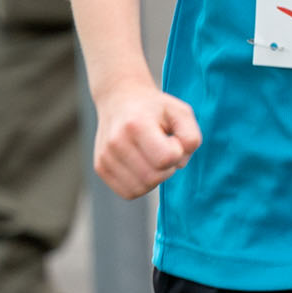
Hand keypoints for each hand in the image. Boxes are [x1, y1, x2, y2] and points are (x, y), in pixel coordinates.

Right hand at [93, 80, 201, 198]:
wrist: (120, 100)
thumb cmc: (156, 109)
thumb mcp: (181, 112)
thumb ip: (191, 137)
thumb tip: (179, 162)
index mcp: (135, 125)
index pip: (165, 158)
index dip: (177, 152)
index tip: (171, 139)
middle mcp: (116, 142)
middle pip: (154, 177)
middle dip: (167, 168)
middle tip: (164, 149)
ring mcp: (105, 156)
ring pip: (141, 189)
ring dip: (155, 178)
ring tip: (152, 156)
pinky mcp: (100, 168)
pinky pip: (128, 192)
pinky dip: (142, 185)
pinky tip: (142, 166)